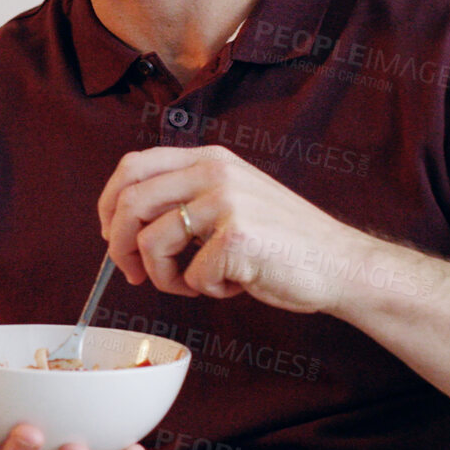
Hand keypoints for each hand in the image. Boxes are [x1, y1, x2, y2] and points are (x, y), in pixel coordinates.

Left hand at [96, 145, 375, 313]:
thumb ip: (188, 197)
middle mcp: (214, 172)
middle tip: (133, 274)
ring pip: (153, 242)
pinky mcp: (237, 236)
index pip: (133, 165)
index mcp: (209, 158)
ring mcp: (226, 201)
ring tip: (196, 284)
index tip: (111, 235)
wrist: (340, 263)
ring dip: (165, 277)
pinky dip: (205, 291)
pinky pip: (191, 274)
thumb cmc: (282, 242)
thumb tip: (124, 224)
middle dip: (120, 247)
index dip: (109, 203)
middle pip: (131, 203)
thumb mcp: (232, 199)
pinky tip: (234, 285)